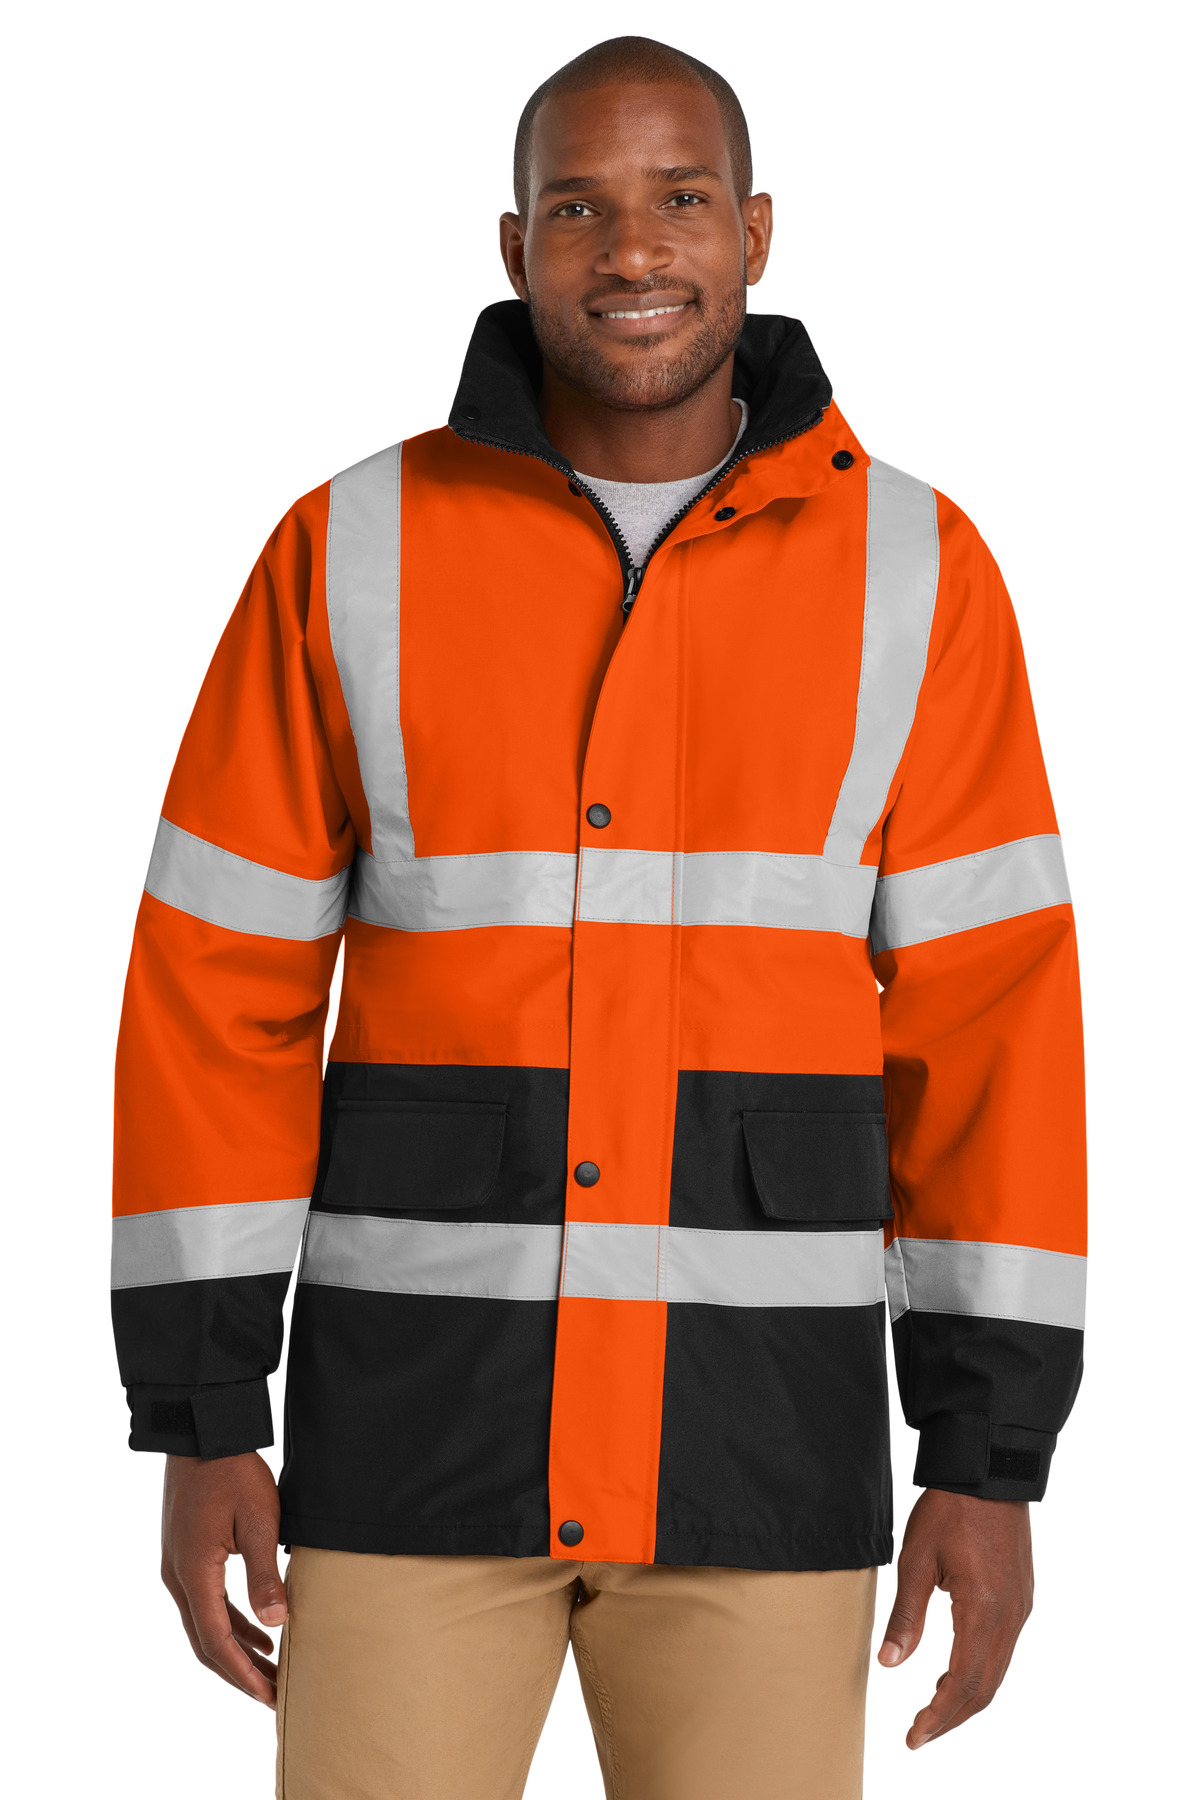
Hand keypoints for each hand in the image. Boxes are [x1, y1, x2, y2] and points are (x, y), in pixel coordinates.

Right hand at [161, 1451, 287, 1706]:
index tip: (270, 1697)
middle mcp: (178, 1578)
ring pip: (205, 1624)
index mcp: (194, 1575)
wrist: (201, 1432)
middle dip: (240, 1672)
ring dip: (236, 1649)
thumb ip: (264, 1574)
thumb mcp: (259, 1521)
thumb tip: (276, 1623)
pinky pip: (205, 1602)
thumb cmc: (233, 1472)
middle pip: (206, 1643)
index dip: (244, 1674)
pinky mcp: (185, 1555)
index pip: (217, 1642)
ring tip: (271, 1669)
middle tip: (273, 1696)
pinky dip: (230, 1622)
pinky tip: (257, 1627)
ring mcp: (178, 1567)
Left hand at [878, 1488, 1032, 1747]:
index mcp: (983, 1611)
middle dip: (952, 1717)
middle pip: (984, 1688)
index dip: (939, 1717)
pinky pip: (1004, 1651)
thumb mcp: (916, 1559)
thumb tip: (890, 1662)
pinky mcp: (1022, 1598)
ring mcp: (1021, 1609)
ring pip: (997, 1673)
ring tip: (933, 1710)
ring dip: (967, 1697)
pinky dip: (980, 1672)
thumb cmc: (949, 1509)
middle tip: (919, 1733)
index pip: (963, 1683)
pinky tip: (955, 1671)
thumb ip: (906, 1616)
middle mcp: (1010, 1617)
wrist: (989, 1472)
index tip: (914, 1737)